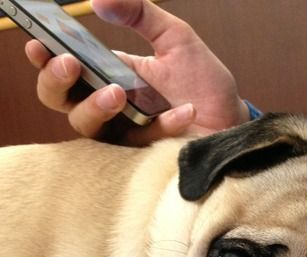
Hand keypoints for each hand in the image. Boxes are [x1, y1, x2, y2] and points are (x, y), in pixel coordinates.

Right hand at [25, 0, 249, 144]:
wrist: (233, 119)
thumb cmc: (203, 82)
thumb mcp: (175, 37)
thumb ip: (139, 14)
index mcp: (109, 77)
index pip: (66, 72)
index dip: (45, 60)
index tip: (38, 43)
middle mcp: (111, 109)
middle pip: (63, 104)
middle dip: (57, 83)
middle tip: (71, 64)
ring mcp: (127, 135)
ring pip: (89, 130)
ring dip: (96, 108)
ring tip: (117, 91)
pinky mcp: (146, 157)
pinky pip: (142, 143)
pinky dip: (164, 124)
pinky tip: (185, 110)